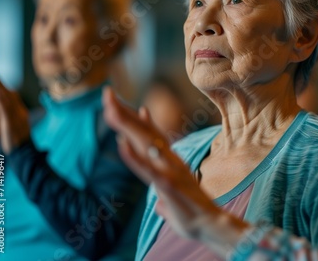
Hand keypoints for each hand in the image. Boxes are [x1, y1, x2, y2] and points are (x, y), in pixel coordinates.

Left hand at [0, 71, 29, 154]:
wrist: (26, 154)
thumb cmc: (19, 141)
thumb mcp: (15, 127)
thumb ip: (13, 117)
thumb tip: (11, 112)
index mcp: (18, 112)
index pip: (9, 96)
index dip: (1, 86)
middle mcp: (18, 112)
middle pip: (8, 95)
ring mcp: (15, 117)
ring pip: (6, 100)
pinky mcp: (11, 123)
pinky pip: (6, 110)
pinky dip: (1, 100)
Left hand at [102, 87, 248, 251]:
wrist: (210, 224)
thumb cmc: (190, 210)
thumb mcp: (171, 191)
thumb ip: (162, 181)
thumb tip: (156, 189)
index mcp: (167, 160)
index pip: (147, 133)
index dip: (131, 117)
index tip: (115, 101)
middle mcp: (169, 159)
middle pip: (143, 132)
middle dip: (123, 113)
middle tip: (106, 93)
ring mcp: (169, 170)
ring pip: (144, 144)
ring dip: (127, 126)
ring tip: (110, 109)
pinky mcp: (168, 185)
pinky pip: (147, 169)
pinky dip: (134, 156)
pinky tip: (121, 143)